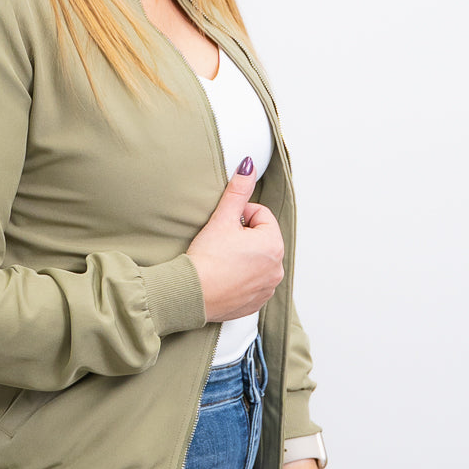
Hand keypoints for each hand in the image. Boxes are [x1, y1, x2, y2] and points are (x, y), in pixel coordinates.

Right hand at [186, 158, 283, 321]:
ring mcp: (267, 288)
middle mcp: (277, 268)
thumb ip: (238, 190)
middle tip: (220, 244)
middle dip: (242, 237)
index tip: (223, 227)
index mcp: (273, 244)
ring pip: (256, 260)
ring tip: (220, 261)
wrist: (191, 295)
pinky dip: (240, 278)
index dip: (238, 216)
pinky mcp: (256, 302)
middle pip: (260, 238)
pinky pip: (252, 282)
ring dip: (242, 257)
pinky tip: (223, 277)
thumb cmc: (206, 259)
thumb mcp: (222, 218)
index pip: (260, 215)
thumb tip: (249, 166)